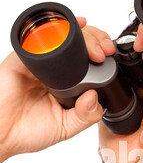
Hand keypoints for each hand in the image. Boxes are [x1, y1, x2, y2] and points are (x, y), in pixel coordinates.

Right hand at [0, 19, 114, 162]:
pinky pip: (37, 38)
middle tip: (104, 51)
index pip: (88, 62)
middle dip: (96, 41)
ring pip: (63, 36)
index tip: (110, 57)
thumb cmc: (28, 132)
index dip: (101, 55)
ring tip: (94, 46)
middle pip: (79, 44)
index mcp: (67, 85)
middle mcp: (54, 71)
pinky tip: (69, 27)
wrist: (1, 135)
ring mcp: (39, 62)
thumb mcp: (66, 128)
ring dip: (82, 34)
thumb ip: (85, 116)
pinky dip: (53, 29)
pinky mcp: (22, 58)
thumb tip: (95, 96)